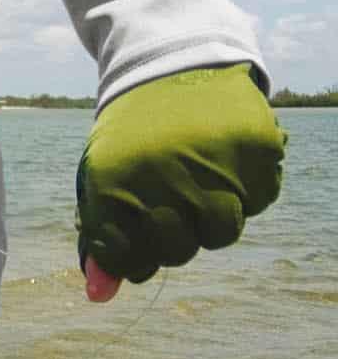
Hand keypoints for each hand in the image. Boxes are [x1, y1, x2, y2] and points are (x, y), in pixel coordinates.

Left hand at [76, 64, 285, 302]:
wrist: (170, 62)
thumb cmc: (133, 132)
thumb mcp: (104, 173)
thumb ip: (103, 234)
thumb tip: (99, 296)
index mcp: (114, 178)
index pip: (126, 255)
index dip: (132, 257)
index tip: (137, 241)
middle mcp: (164, 174)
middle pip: (177, 251)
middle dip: (173, 237)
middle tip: (169, 203)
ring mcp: (213, 163)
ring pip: (221, 233)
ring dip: (210, 215)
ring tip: (196, 179)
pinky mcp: (253, 150)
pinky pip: (258, 201)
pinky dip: (245, 189)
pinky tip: (224, 159)